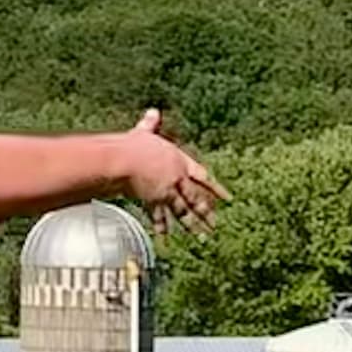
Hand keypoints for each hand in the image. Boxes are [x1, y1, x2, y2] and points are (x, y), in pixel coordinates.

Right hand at [121, 109, 224, 232]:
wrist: (123, 159)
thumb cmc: (132, 145)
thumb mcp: (143, 132)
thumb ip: (150, 124)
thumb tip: (153, 111)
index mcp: (178, 161)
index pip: (202, 176)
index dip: (215, 188)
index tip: (227, 198)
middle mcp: (176, 178)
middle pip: (196, 197)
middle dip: (206, 212)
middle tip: (215, 224)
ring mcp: (167, 190)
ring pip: (183, 211)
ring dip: (193, 225)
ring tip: (202, 237)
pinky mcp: (154, 199)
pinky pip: (159, 216)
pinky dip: (162, 228)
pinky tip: (166, 239)